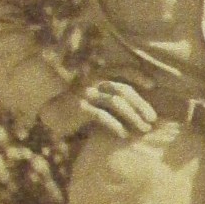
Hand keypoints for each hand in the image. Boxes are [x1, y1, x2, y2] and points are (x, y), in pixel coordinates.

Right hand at [40, 80, 157, 139]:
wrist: (51, 115)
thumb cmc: (80, 107)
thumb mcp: (97, 95)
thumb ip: (113, 94)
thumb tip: (142, 106)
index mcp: (98, 74)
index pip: (121, 69)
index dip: (138, 75)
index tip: (153, 85)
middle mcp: (92, 81)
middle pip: (123, 89)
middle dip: (141, 104)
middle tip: (153, 119)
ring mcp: (86, 94)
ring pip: (116, 102)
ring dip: (133, 117)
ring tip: (144, 129)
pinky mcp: (80, 108)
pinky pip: (102, 116)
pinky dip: (116, 125)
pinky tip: (124, 134)